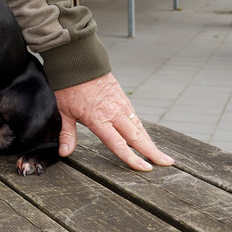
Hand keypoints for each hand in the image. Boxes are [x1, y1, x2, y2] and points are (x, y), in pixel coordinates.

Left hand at [55, 73, 172, 170]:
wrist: (78, 62)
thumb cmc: (69, 87)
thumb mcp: (64, 112)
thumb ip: (67, 134)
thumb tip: (64, 153)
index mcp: (99, 119)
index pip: (119, 144)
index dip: (132, 158)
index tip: (146, 168)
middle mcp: (114, 113)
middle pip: (137, 137)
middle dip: (153, 152)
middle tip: (167, 163)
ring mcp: (121, 105)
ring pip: (139, 127)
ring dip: (150, 141)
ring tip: (160, 154)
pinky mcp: (123, 98)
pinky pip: (135, 117)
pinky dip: (142, 129)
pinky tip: (145, 137)